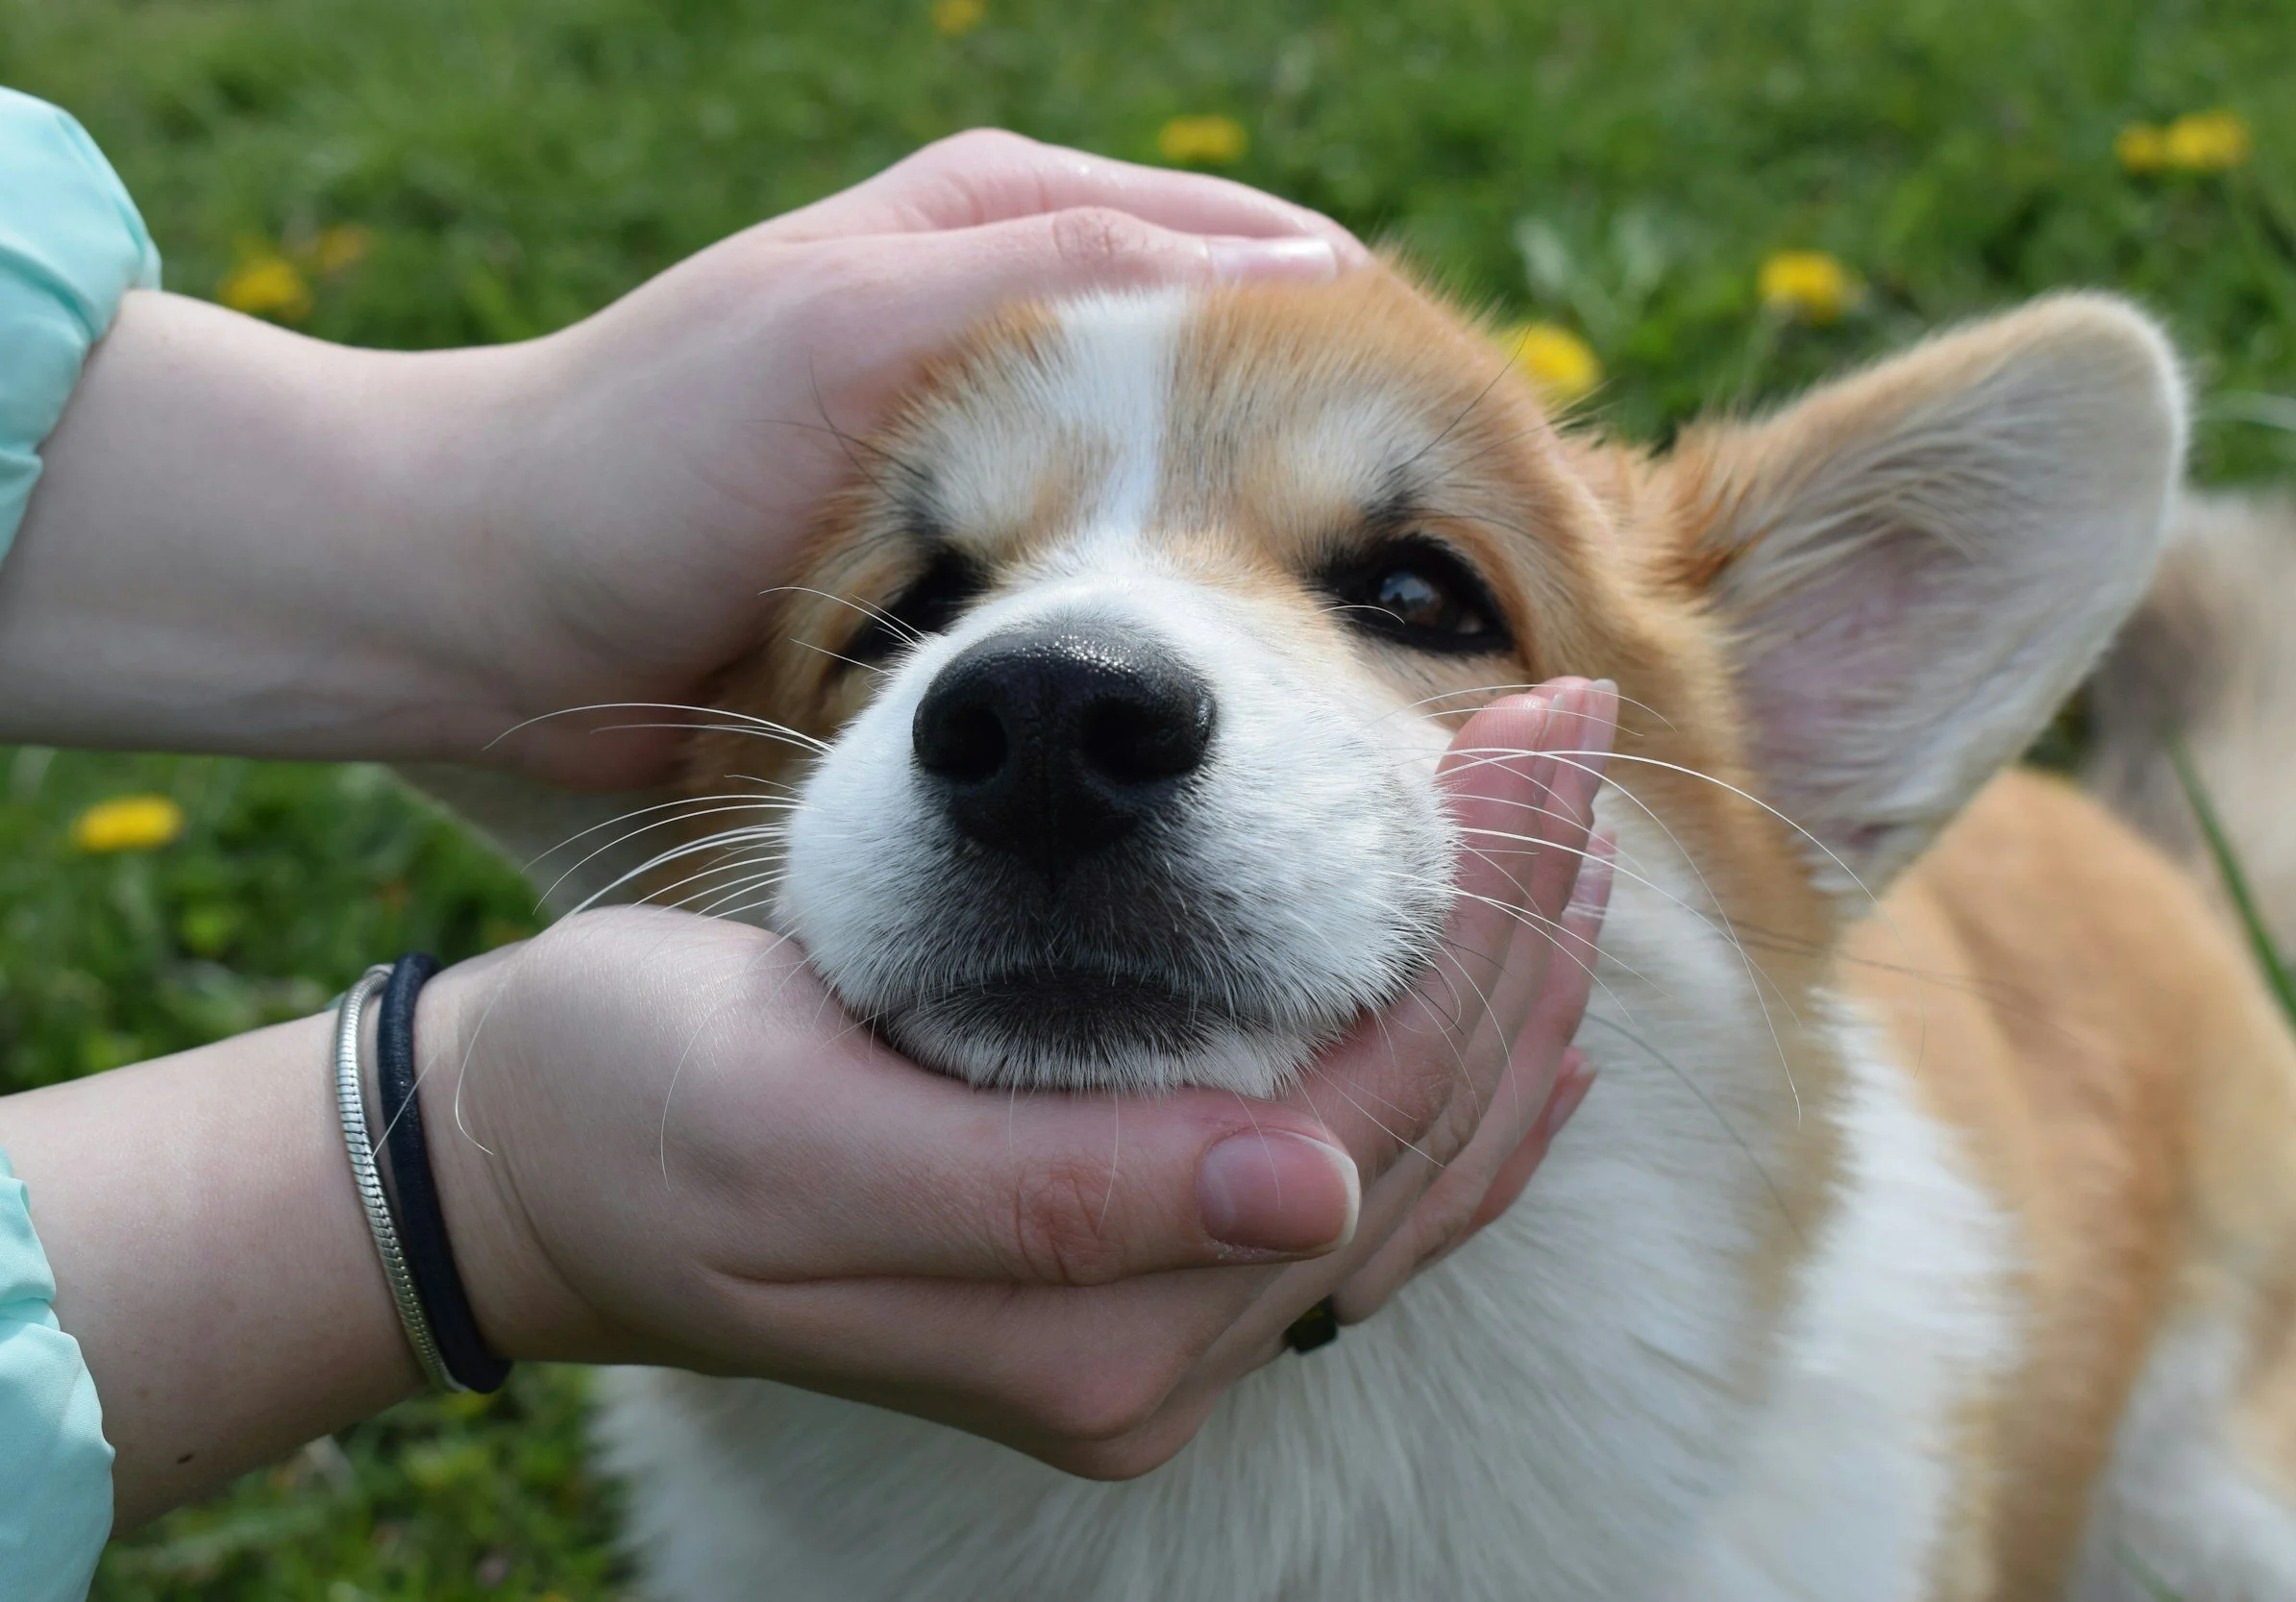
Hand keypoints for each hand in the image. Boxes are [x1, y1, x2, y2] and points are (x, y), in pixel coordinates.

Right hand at [428, 682, 1615, 1473]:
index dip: (1474, 932)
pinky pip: (1343, 1179)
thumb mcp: (801, 1136)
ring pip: (1413, 1166)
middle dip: (1524, 934)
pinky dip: (1441, 1075)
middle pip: (1425, 1142)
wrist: (531, 1151)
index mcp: (1088, 1333)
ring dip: (1509, 991)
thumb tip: (1316, 1196)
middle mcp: (1153, 1350)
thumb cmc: (634, 1107)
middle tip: (1583, 730)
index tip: (1531, 731)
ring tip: (1573, 826)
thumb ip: (1054, 1196)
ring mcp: (1152, 1315)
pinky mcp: (1127, 1258)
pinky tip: (1499, 989)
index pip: (1368, 1122)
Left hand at [473, 130, 1366, 785]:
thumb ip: (1047, 275)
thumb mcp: (845, 330)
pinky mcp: (968, 569)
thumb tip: (1291, 253)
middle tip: (1422, 603)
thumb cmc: (639, 452)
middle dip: (1325, 470)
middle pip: (1237, 375)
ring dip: (1256, 561)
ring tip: (1350, 664)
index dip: (1356, 344)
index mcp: (1002, 216)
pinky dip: (1166, 627)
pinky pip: (1110, 581)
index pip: (1247, 250)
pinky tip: (1220, 704)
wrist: (480, 600)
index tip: (1451, 481)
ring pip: (1186, 486)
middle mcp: (1018, 316)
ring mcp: (1000, 454)